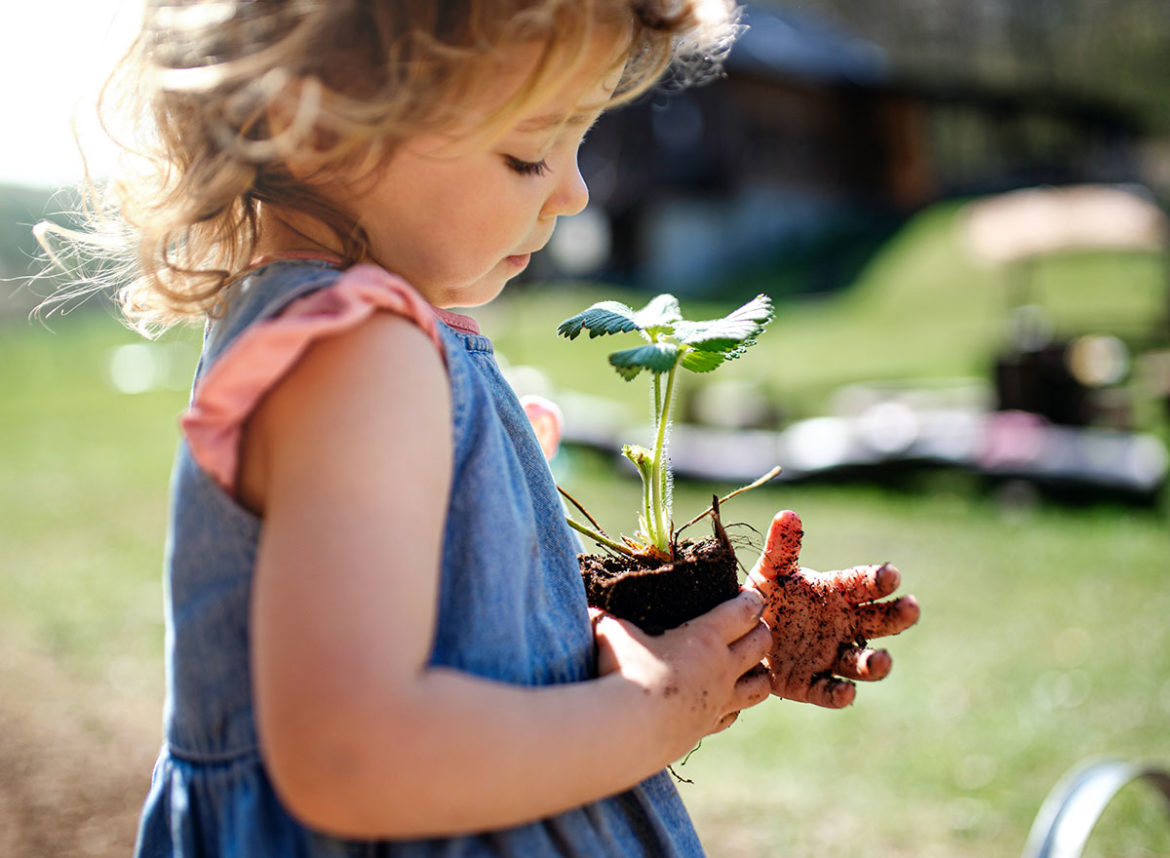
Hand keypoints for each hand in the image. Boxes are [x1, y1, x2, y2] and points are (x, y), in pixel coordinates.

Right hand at [591, 590, 772, 757]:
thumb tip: (590, 610)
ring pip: (760, 686)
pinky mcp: (707, 728)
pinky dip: (735, 706)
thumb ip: (607, 619)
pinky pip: (734, 715)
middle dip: (761, 631)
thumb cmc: (623, 672)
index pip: (744, 611)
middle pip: (761, 644)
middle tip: (750, 626)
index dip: (751, 600)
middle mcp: (721, 668)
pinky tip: (721, 702)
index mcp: (705, 636)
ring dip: (759, 672)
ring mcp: (719, 702)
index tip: (749, 596)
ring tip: (748, 666)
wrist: (627, 730)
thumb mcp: (611, 632)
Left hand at [746, 510, 918, 708]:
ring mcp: (829, 656)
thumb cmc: (765, 598)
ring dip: (875, 662)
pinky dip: (839, 693)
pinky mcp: (811, 684)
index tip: (891, 574)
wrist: (739, 636)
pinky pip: (829, 691)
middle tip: (911, 608)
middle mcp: (841, 626)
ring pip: (861, 662)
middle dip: (897, 616)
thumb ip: (781, 547)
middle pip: (878, 622)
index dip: (878, 579)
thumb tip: (788, 515)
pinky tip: (846, 693)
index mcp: (835, 594)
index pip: (863, 584)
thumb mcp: (770, 572)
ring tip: (882, 660)